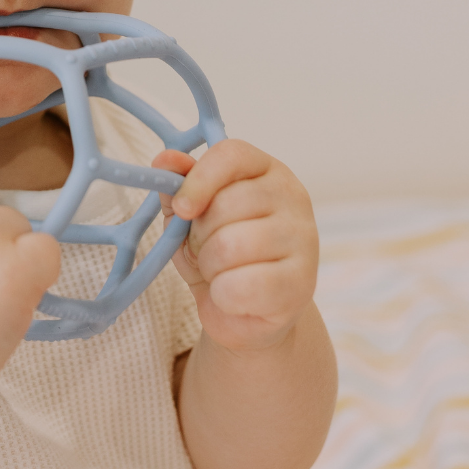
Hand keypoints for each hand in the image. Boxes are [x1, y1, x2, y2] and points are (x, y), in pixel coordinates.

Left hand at [152, 140, 317, 352]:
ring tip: (221, 272)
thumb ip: (178, 185)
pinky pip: (242, 286)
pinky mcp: (303, 282)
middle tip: (206, 250)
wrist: (244, 312)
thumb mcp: (190, 217)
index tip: (182, 208)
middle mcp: (292, 196)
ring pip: (231, 246)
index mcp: (265, 171)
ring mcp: (303, 238)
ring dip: (210, 267)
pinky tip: (235, 296)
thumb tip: (164, 160)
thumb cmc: (217, 255)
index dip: (199, 180)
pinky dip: (224, 296)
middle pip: (226, 204)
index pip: (231, 155)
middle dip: (200, 235)